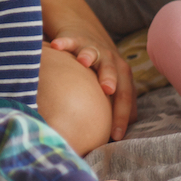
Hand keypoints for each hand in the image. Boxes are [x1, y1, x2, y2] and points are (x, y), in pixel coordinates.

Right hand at [45, 21, 133, 138]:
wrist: (89, 37)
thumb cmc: (100, 73)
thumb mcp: (112, 88)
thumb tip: (114, 143)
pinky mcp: (75, 39)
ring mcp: (93, 48)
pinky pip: (69, 41)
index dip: (122, 115)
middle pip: (112, 70)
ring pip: (92, 52)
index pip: (126, 96)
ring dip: (89, 55)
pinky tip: (55, 46)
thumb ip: (113, 108)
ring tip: (84, 61)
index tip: (116, 135)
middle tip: (108, 89)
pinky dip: (64, 43)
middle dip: (110, 78)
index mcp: (122, 76)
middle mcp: (110, 61)